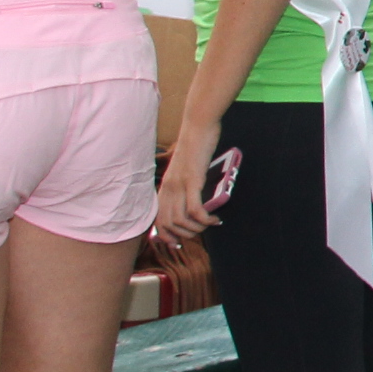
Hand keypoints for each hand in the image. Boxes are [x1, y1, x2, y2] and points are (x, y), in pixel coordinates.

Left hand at [152, 117, 222, 245]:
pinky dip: (205, 219)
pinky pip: (195, 209)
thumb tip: (191, 202)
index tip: (180, 243)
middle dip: (185, 235)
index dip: (166, 237)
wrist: (198, 128)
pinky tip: (214, 218)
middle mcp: (168, 189)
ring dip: (197, 228)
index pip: (158, 221)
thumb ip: (184, 186)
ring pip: (181, 221)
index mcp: (164, 188)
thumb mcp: (185, 171)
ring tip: (210, 224)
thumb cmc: (195, 148)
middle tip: (201, 231)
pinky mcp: (192, 180)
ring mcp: (179, 185)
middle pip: (169, 225)